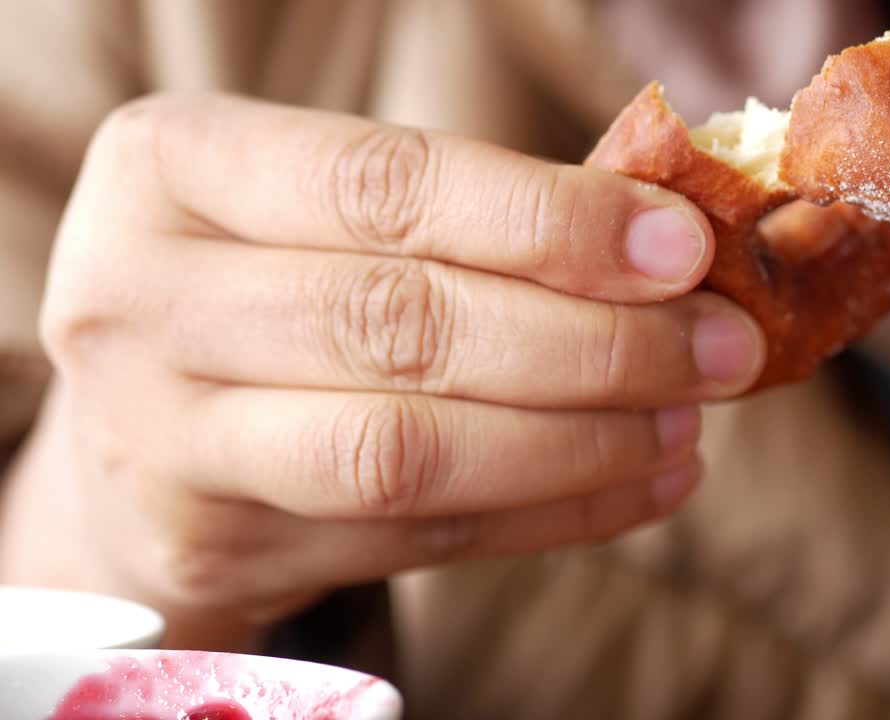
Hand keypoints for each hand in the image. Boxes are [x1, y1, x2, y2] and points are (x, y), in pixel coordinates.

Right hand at [0, 94, 764, 649]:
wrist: (138, 421)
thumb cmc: (270, 279)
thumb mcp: (325, 211)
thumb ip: (471, 216)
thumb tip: (672, 247)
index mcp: (172, 168)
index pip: (387, 188)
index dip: (549, 221)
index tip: (682, 246)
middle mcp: (140, 300)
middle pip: (402, 325)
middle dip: (593, 342)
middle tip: (719, 347)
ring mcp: (164, 439)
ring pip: (407, 451)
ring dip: (580, 441)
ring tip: (688, 421)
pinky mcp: (213, 546)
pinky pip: (416, 541)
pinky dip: (553, 515)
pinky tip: (644, 482)